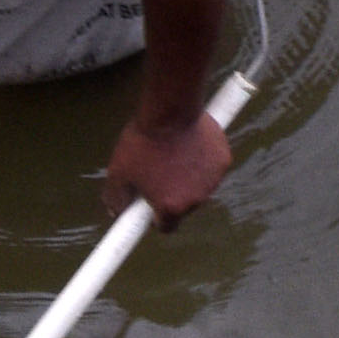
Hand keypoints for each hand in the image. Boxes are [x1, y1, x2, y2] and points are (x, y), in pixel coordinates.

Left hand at [107, 90, 234, 223]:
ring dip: (188, 176)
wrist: (170, 110)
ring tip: (173, 152)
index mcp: (171, 207)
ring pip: (198, 186)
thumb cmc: (143, 142)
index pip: (166, 227)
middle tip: (158, 172)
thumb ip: (116, 197)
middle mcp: (196, 200)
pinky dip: (202, 159)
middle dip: (172, 194)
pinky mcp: (223, 160)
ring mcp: (212, 180)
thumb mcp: (118, 171)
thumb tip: (115, 211)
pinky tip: (189, 142)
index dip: (156, 218)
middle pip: (183, 206)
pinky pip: (211, 166)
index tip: (150, 206)